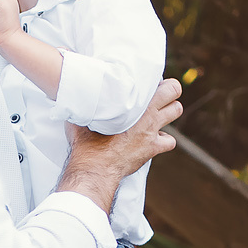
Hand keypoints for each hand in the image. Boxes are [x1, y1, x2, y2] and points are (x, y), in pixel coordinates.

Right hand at [57, 78, 181, 212]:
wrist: (95, 167)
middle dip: (168, 91)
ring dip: (169, 111)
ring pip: (176, 111)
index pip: (161, 82)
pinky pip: (169, 141)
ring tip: (157, 113)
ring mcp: (152, 131)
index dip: (156, 80)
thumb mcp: (82, 115)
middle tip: (157, 95)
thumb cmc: (86, 141)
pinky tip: (153, 140)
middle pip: (174, 91)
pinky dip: (164, 140)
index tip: (146, 84)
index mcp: (135, 103)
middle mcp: (149, 114)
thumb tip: (71, 85)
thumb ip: (83, 100)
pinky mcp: (152, 149)